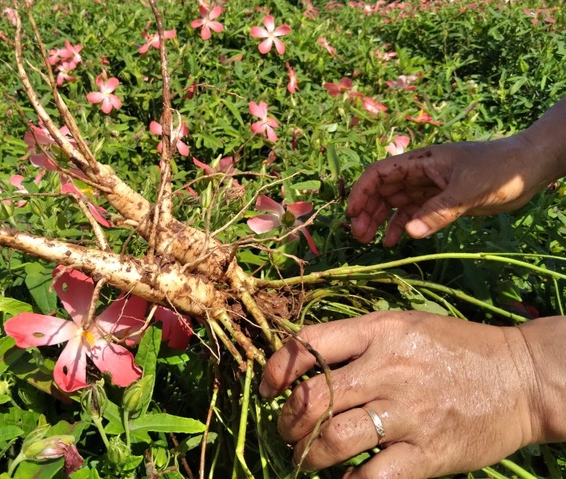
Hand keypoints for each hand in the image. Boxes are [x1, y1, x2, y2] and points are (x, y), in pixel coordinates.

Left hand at [259, 312, 538, 477]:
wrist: (521, 377)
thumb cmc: (455, 347)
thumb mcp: (403, 324)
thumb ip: (355, 338)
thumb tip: (303, 361)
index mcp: (378, 331)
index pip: (308, 345)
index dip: (275, 369)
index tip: (266, 388)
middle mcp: (388, 369)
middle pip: (312, 399)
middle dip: (287, 421)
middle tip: (287, 431)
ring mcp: (408, 412)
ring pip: (333, 439)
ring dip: (307, 455)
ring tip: (305, 458)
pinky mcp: (429, 452)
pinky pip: (371, 477)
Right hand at [345, 135, 544, 245]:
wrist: (529, 169)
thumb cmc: (498, 169)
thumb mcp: (466, 191)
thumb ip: (437, 212)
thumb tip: (407, 234)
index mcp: (421, 162)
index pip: (380, 173)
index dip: (362, 191)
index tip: (352, 214)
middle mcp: (420, 173)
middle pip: (383, 190)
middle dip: (368, 210)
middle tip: (359, 235)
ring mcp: (430, 188)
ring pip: (396, 203)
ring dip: (381, 220)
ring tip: (369, 240)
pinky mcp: (441, 201)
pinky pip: (414, 214)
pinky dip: (402, 226)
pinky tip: (395, 242)